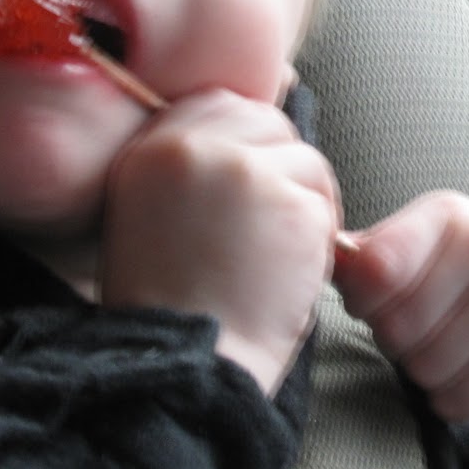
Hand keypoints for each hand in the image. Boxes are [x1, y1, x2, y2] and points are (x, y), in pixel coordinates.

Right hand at [97, 89, 340, 394]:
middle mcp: (191, 148)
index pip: (218, 102)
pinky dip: (318, 240)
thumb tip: (247, 133)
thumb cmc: (170, 309)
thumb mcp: (145, 218)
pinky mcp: (288, 201)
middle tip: (270, 226)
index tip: (251, 181)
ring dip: (304, 205)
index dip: (245, 139)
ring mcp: (242, 170)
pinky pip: (323, 203)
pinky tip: (287, 276)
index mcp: (148, 151)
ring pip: (304, 161)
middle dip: (280, 167)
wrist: (183, 366)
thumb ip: (185, 168)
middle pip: (268, 123)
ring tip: (274, 259)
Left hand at [335, 191, 468, 460]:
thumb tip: (331, 257)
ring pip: (423, 367)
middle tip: (439, 329)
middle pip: (394, 326)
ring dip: (433, 374)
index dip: (369, 300)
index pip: (374, 269)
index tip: (390, 299)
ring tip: (465, 349)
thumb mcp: (427, 255)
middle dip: (403, 342)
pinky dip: (460, 400)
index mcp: (451, 215)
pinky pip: (456, 398)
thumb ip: (373, 256)